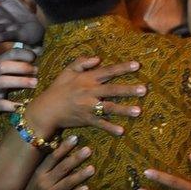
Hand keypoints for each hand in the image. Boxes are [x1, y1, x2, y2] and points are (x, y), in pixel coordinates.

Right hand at [0, 48, 37, 119]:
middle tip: (37, 71)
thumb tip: (33, 63)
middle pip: (6, 65)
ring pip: (4, 82)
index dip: (24, 53)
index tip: (36, 56)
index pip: (11, 53)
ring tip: (35, 84)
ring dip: (20, 82)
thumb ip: (10, 65)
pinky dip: (11, 105)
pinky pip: (0, 104)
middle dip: (23, 66)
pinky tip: (20, 106)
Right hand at [14, 136, 93, 189]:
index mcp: (40, 170)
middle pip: (62, 168)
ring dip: (80, 176)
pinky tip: (87, 188)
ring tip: (92, 168)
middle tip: (88, 150)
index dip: (64, 147)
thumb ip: (50, 159)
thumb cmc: (32, 182)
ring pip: (67, 183)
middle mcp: (45, 181)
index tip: (75, 138)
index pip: (53, 157)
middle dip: (76, 159)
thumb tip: (64, 140)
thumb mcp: (37, 170)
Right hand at [25, 56, 146, 135]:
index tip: (137, 65)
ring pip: (109, 108)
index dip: (123, 68)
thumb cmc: (58, 89)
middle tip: (144, 89)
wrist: (46, 110)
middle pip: (113, 90)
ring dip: (124, 110)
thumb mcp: (67, 71)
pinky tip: (122, 131)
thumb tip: (98, 58)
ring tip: (139, 111)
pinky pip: (100, 124)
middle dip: (129, 90)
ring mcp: (88, 106)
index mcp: (87, 79)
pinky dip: (110, 128)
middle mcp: (90, 92)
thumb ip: (82, 62)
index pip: (108, 71)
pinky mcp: (86, 119)